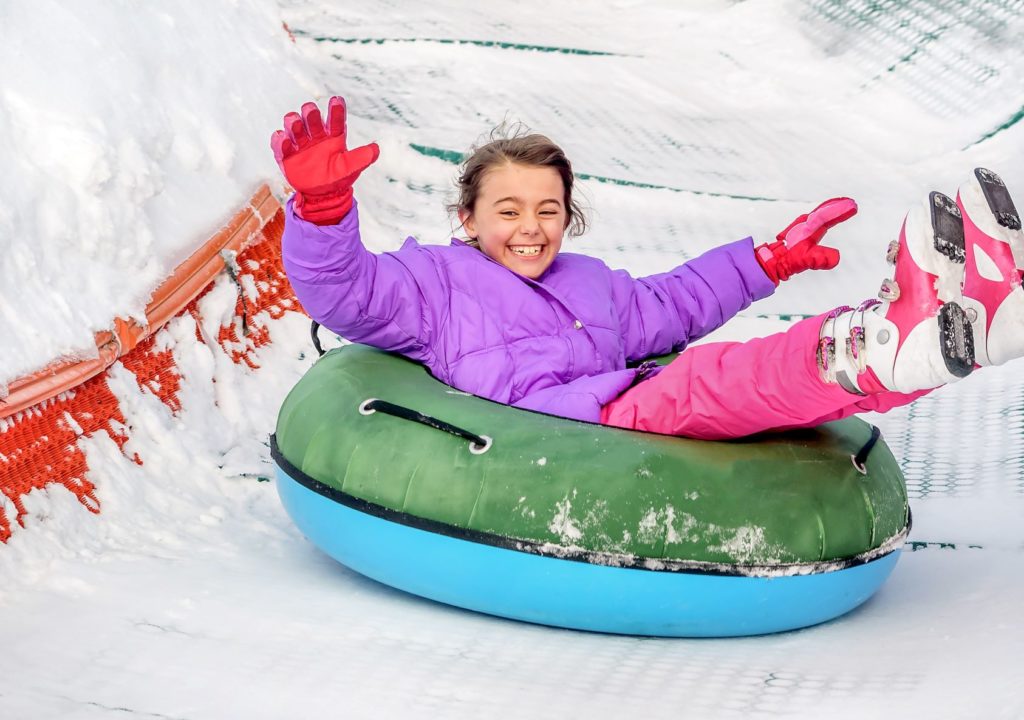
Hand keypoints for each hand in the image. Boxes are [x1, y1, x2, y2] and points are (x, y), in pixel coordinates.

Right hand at [271, 96, 379, 224]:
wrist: (322, 195)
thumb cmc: (338, 177)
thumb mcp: (351, 168)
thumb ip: (362, 157)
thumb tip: (376, 148)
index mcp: (333, 136)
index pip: (335, 120)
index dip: (336, 110)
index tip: (337, 100)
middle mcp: (316, 136)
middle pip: (311, 119)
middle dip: (310, 113)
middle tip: (310, 111)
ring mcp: (300, 144)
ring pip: (294, 127)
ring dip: (293, 123)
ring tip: (295, 124)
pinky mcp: (287, 155)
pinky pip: (280, 146)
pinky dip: (279, 141)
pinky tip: (282, 138)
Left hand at [755, 197, 857, 283]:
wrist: (773, 260)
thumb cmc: (788, 260)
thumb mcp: (803, 260)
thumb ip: (817, 258)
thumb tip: (835, 258)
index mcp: (807, 229)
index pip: (825, 217)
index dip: (839, 211)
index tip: (853, 205)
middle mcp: (805, 224)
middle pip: (823, 211)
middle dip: (837, 205)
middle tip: (851, 202)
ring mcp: (804, 226)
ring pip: (820, 213)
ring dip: (832, 207)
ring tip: (846, 203)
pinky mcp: (804, 230)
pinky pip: (818, 218)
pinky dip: (827, 213)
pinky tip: (830, 212)